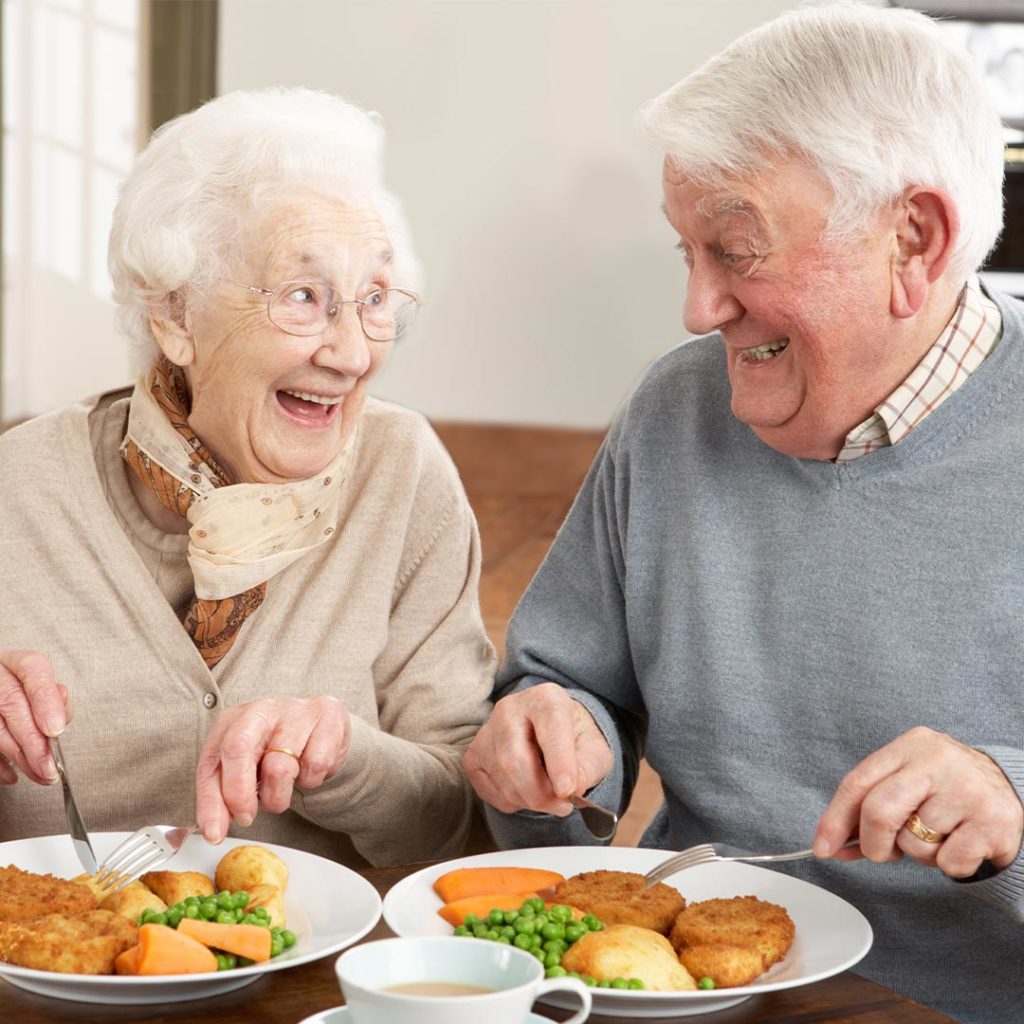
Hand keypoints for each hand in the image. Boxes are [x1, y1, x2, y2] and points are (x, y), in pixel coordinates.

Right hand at [0, 649, 70, 785]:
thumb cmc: (21, 693)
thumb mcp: (38, 688)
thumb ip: (52, 697)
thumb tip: (61, 710)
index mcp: (15, 662)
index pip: (33, 669)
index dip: (46, 699)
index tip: (56, 729)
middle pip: (12, 704)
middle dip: (33, 741)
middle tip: (50, 767)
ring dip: (19, 757)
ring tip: (40, 775)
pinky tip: (12, 775)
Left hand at [195, 695, 348, 842]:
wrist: (322, 726)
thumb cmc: (278, 748)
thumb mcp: (245, 768)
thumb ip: (225, 796)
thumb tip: (213, 830)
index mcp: (232, 721)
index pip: (211, 762)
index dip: (211, 802)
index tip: (214, 833)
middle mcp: (261, 710)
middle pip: (237, 748)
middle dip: (239, 794)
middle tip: (247, 817)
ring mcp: (295, 710)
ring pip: (279, 767)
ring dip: (279, 796)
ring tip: (282, 792)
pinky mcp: (326, 714)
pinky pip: (315, 764)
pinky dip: (311, 780)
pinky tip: (308, 770)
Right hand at [464, 683, 612, 815]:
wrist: (548, 734)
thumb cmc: (573, 739)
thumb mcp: (595, 749)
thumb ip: (588, 767)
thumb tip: (572, 789)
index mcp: (546, 698)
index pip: (550, 727)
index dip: (560, 762)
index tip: (568, 791)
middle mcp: (510, 709)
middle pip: (516, 760)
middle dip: (541, 794)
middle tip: (563, 806)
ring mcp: (487, 732)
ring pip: (503, 779)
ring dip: (530, 800)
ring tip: (548, 795)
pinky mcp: (473, 755)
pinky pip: (490, 790)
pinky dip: (512, 801)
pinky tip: (526, 789)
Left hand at [814, 726, 1023, 876]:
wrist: (1012, 791)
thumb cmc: (945, 790)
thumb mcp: (907, 784)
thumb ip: (868, 810)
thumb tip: (829, 845)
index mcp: (909, 746)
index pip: (858, 782)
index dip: (834, 819)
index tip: (822, 847)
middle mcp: (937, 760)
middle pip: (879, 811)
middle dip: (873, 843)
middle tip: (882, 853)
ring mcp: (967, 789)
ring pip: (914, 842)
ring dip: (919, 854)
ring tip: (939, 836)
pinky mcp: (993, 821)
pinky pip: (948, 862)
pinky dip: (949, 865)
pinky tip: (962, 844)